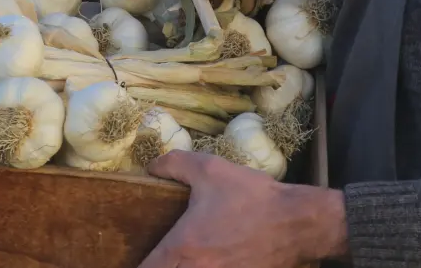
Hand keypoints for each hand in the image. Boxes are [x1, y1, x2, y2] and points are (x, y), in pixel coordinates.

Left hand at [138, 151, 349, 267]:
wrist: (296, 223)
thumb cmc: (250, 196)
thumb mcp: (209, 169)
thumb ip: (174, 164)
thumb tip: (150, 168)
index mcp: (183, 248)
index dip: (132, 267)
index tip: (124, 258)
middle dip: (155, 267)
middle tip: (153, 256)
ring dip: (178, 267)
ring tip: (174, 257)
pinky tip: (205, 258)